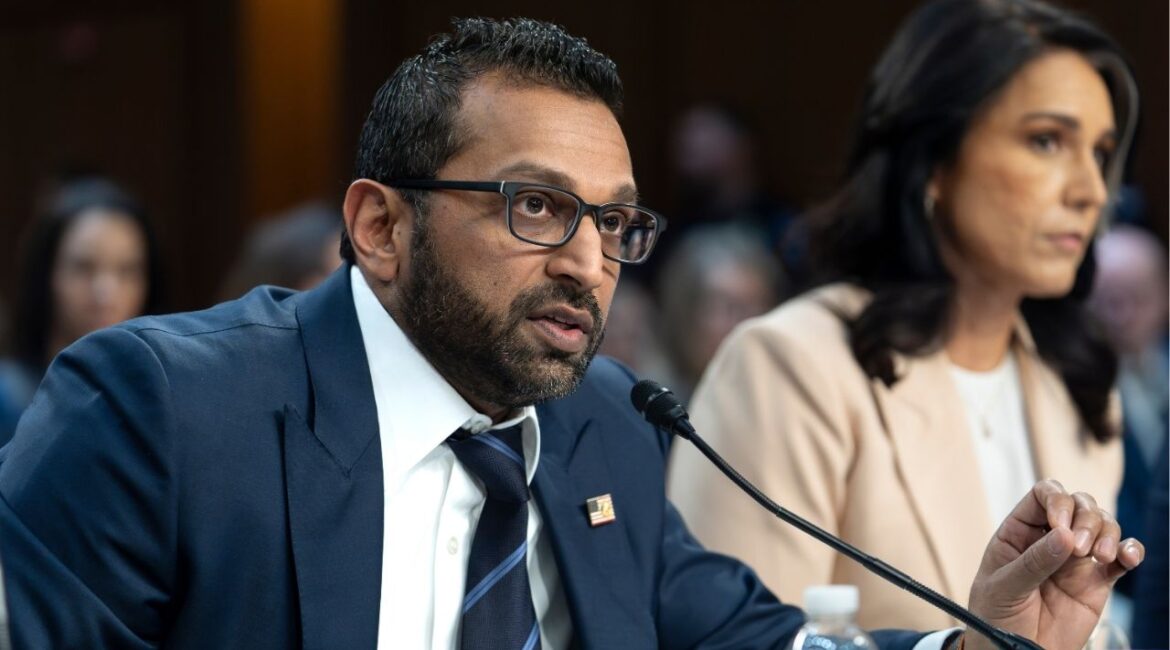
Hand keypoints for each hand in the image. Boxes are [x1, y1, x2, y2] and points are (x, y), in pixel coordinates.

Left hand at [965, 479, 1142, 649]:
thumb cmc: (995, 615)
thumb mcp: (1004, 588)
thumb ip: (1033, 562)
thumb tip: (1065, 534)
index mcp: (1019, 531)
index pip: (1043, 495)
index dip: (1057, 502)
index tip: (1061, 526)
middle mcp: (1049, 538)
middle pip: (1078, 504)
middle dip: (1086, 518)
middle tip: (1081, 548)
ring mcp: (1074, 558)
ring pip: (1102, 525)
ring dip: (1108, 533)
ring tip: (1099, 557)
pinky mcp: (1096, 581)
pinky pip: (1119, 558)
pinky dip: (1130, 551)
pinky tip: (1128, 557)